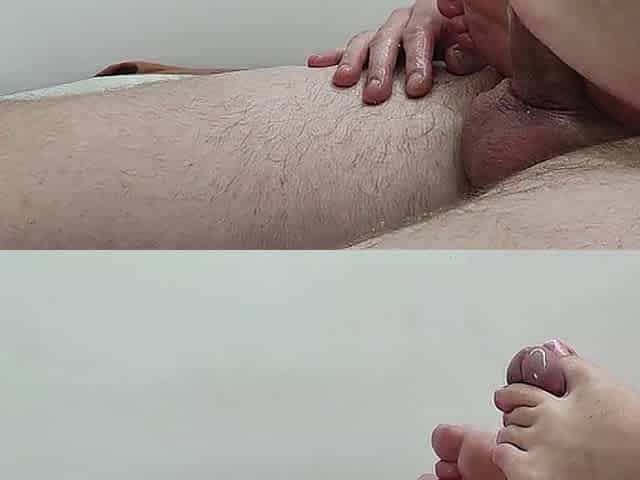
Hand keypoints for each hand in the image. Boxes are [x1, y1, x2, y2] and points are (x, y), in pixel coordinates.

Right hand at [308, 0, 485, 104]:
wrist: (462, 39)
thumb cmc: (470, 47)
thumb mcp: (478, 48)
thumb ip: (470, 52)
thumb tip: (452, 59)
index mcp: (433, 16)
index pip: (421, 34)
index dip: (417, 61)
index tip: (416, 89)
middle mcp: (405, 20)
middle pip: (388, 39)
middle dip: (380, 69)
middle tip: (375, 95)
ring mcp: (386, 32)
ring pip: (365, 42)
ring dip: (352, 62)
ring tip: (343, 82)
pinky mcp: (372, 45)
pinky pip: (349, 49)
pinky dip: (333, 56)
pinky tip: (315, 64)